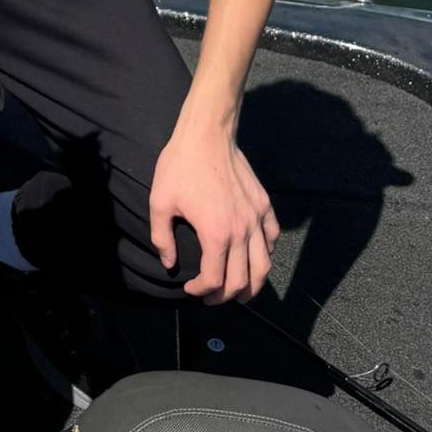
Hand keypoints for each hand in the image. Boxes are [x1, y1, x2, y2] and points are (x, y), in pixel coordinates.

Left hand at [149, 122, 278, 304]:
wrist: (206, 134)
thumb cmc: (181, 166)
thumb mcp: (160, 202)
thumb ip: (162, 238)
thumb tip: (169, 263)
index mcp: (216, 234)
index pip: (214, 279)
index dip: (200, 291)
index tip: (189, 288)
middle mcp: (241, 231)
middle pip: (242, 280)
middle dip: (225, 296)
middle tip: (212, 297)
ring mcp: (256, 218)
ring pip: (263, 266)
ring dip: (252, 285)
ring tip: (239, 290)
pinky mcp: (263, 204)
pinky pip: (272, 238)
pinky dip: (265, 253)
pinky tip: (254, 256)